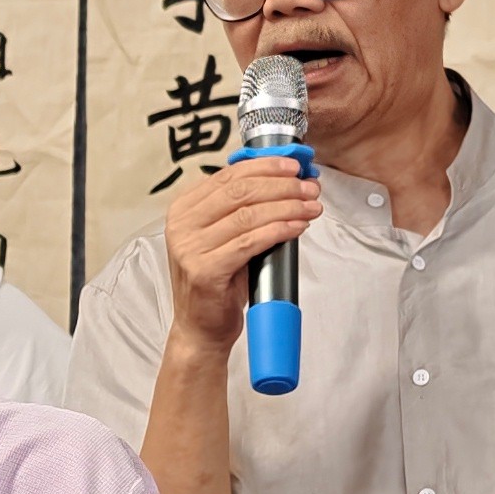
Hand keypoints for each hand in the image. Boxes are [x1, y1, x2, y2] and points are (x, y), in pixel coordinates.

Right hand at [160, 150, 323, 357]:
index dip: (266, 167)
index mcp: (184, 209)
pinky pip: (250, 242)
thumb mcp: (224, 236)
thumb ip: (241, 208)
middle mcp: (182, 226)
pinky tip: (297, 226)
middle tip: (309, 187)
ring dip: (287, 206)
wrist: (201, 327)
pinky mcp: (205, 270)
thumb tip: (286, 180)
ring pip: (248, 214)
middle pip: (240, 191)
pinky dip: (279, 230)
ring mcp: (190, 248)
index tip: (294, 166)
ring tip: (311, 206)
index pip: (229, 176)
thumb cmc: (218, 281)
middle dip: (282, 185)